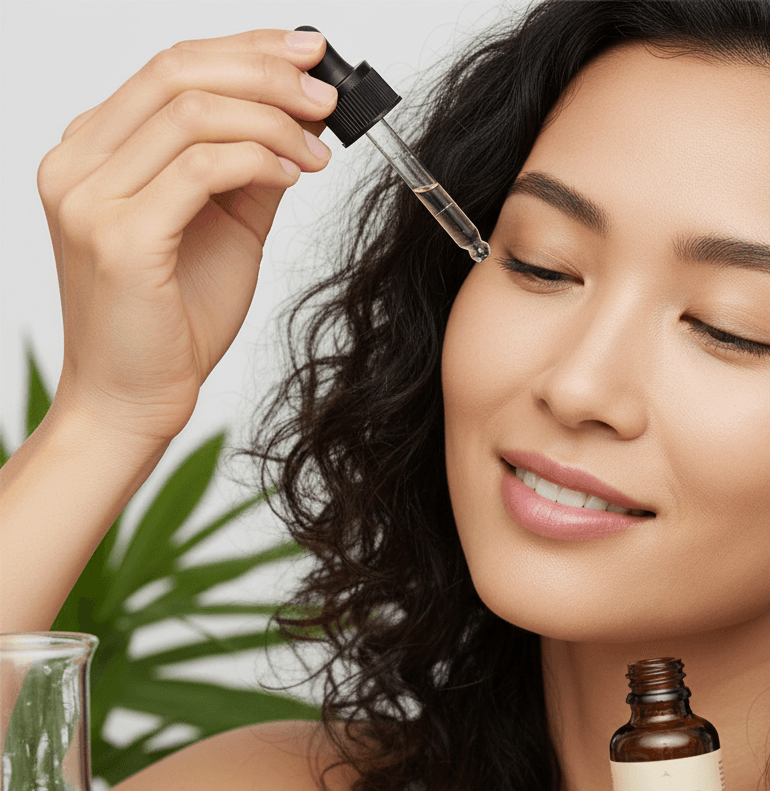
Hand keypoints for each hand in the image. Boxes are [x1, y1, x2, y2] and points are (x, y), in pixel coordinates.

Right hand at [36, 28, 336, 443]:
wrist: (135, 397)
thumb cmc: (172, 322)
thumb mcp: (223, 228)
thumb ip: (248, 169)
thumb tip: (299, 117)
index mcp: (94, 152)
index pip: (170, 66)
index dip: (246, 48)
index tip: (308, 53)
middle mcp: (78, 163)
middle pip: (178, 72)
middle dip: (266, 73)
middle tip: (325, 94)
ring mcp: (90, 197)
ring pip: (193, 114)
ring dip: (274, 122)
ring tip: (319, 151)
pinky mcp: (119, 237)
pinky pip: (200, 169)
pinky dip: (259, 161)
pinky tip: (294, 176)